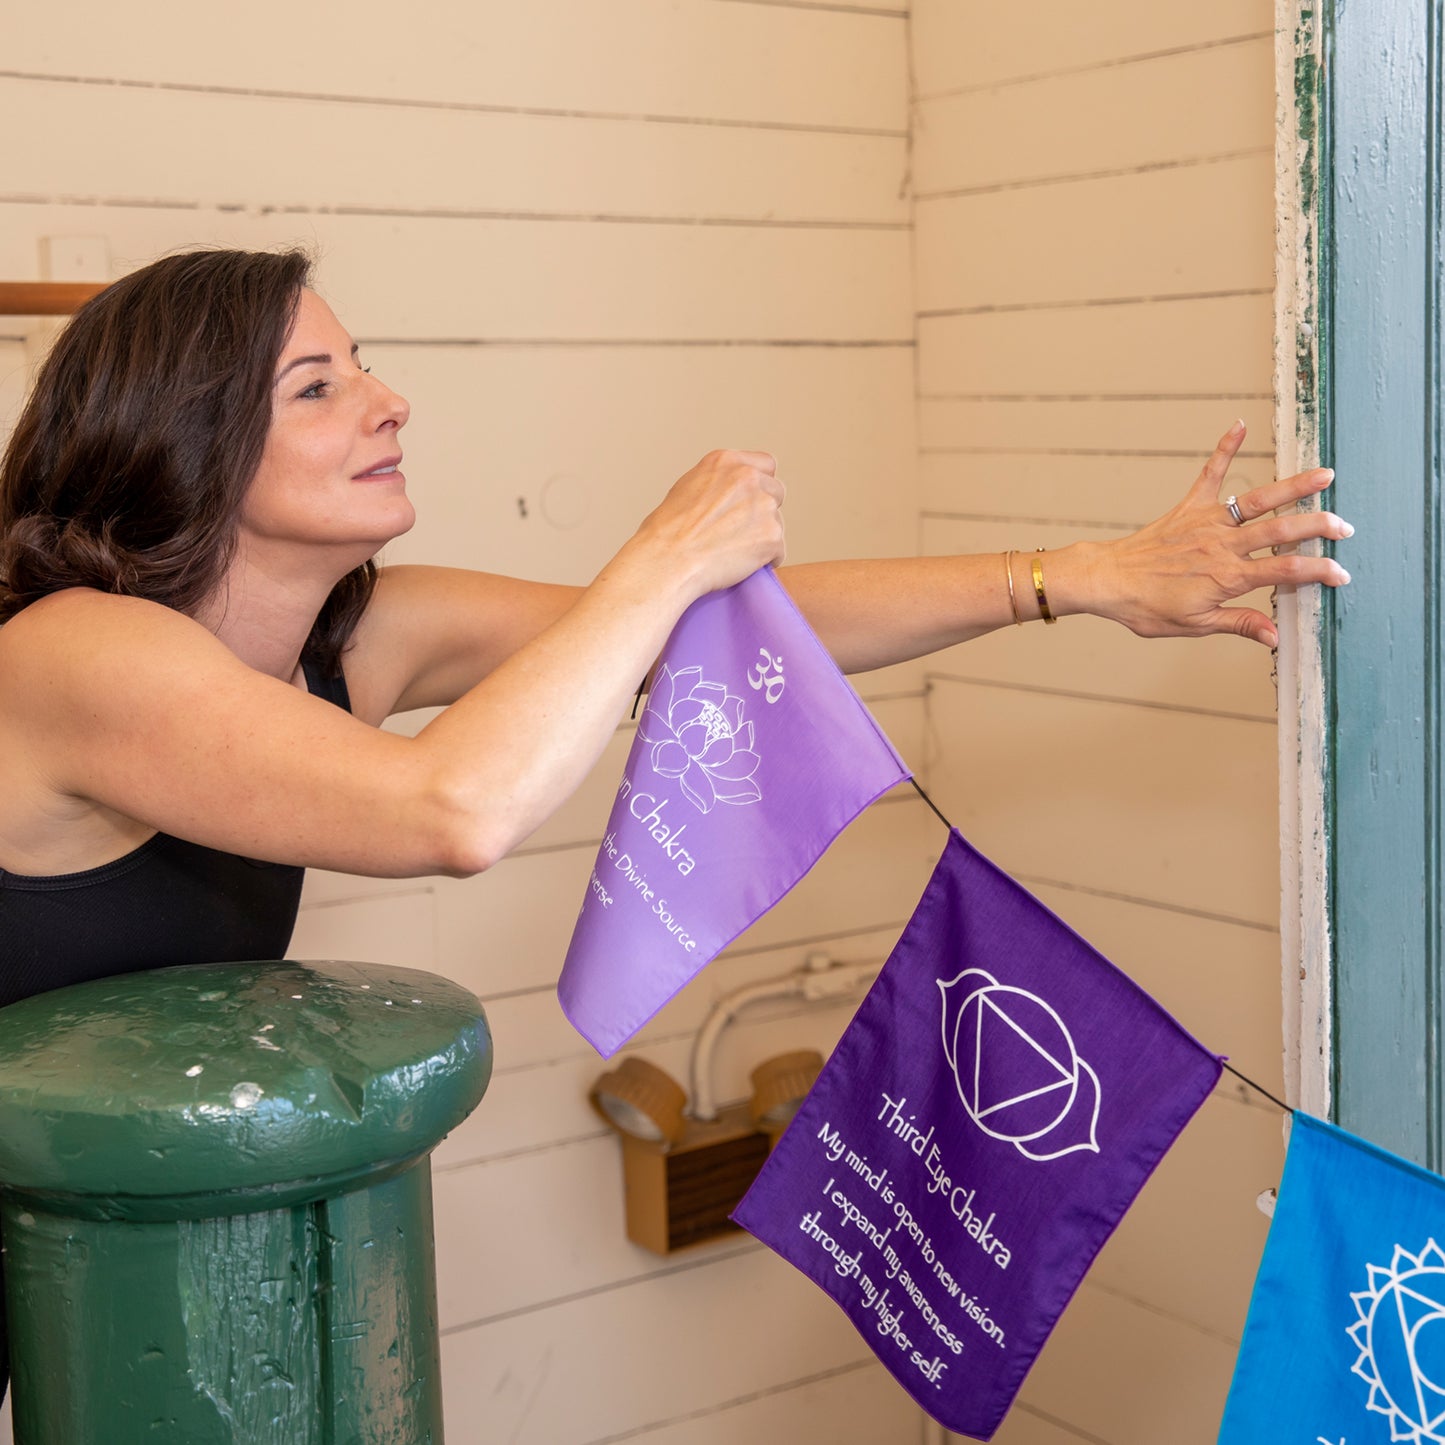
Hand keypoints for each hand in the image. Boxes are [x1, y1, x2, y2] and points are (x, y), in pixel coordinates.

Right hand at [624, 449, 786, 600]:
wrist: (668, 560)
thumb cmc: (667, 532)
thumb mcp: (687, 487)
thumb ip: (716, 483)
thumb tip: (729, 494)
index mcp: (725, 462)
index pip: (765, 464)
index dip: (759, 485)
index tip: (750, 501)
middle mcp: (748, 478)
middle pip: (776, 492)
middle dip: (763, 511)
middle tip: (740, 531)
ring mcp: (763, 506)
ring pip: (777, 523)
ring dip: (762, 537)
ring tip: (732, 551)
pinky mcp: (771, 536)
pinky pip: (778, 551)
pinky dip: (764, 560)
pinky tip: (739, 565)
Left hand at [1082, 422, 1351, 647]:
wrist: (1108, 581)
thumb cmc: (1146, 607)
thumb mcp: (1194, 625)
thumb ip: (1238, 623)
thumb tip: (1274, 637)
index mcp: (1228, 576)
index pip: (1285, 570)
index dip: (1317, 572)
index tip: (1341, 575)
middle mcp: (1223, 545)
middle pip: (1282, 530)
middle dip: (1318, 526)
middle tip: (1346, 526)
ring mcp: (1207, 522)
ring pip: (1258, 500)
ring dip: (1293, 486)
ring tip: (1325, 474)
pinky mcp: (1189, 507)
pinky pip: (1210, 473)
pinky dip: (1224, 448)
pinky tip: (1239, 425)